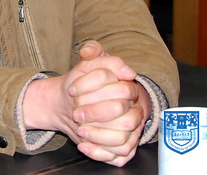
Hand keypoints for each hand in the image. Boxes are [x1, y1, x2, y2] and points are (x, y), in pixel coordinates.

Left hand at [22, 41, 149, 166]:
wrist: (76, 104)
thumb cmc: (86, 83)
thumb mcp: (89, 64)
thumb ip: (92, 51)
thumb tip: (91, 50)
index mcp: (129, 89)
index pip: (121, 90)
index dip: (93, 88)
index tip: (72, 90)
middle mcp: (134, 111)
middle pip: (125, 117)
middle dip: (96, 114)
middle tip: (76, 113)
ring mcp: (131, 131)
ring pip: (124, 139)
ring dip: (99, 136)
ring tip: (79, 130)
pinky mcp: (123, 148)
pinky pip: (119, 156)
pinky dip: (99, 152)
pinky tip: (84, 145)